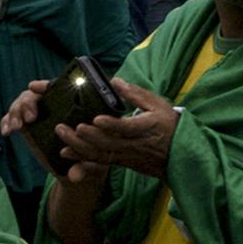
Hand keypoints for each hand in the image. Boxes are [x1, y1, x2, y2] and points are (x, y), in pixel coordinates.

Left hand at [60, 75, 178, 179]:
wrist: (179, 152)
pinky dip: (81, 157)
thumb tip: (115, 81)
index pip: (128, 127)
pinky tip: (65, 151)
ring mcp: (127, 155)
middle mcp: (136, 144)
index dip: (111, 125)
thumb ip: (136, 94)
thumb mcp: (158, 105)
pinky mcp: (121, 162)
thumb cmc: (168, 124)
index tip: (96, 118)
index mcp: (148, 126)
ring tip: (62, 134)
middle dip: (85, 136)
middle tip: (67, 126)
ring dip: (78, 146)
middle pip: (107, 143)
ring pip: (100, 154)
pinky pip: (99, 161)